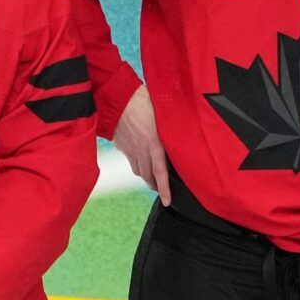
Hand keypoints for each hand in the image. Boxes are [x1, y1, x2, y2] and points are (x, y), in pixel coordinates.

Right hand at [113, 86, 170, 205]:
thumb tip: (181, 133)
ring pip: (138, 170)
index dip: (164, 189)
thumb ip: (170, 129)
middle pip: (147, 176)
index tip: (167, 201)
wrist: (117, 98)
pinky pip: (130, 159)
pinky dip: (136, 163)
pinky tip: (139, 158)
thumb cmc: (143, 101)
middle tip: (160, 190)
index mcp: (154, 144)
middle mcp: (141, 151)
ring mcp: (129, 149)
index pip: (160, 173)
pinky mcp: (121, 145)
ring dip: (145, 176)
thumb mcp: (163, 115)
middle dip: (154, 185)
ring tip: (150, 177)